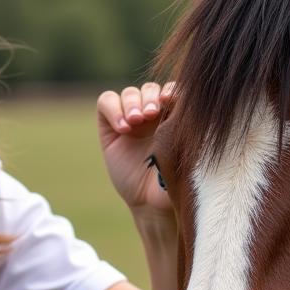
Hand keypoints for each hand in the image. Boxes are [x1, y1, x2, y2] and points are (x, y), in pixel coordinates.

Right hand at [97, 82, 174, 213]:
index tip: (169, 102)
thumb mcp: (181, 156)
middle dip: (149, 98)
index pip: (171, 90)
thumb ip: (181, 130)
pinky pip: (107, 102)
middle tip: (150, 115)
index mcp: (173, 115)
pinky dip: (113, 109)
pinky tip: (123, 128)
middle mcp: (151, 113)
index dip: (170, 91)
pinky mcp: (109, 126)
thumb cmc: (172, 180)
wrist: (149, 201)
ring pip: (130, 93)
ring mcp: (130, 118)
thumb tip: (182, 107)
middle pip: (149, 89)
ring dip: (132, 103)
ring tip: (135, 121)